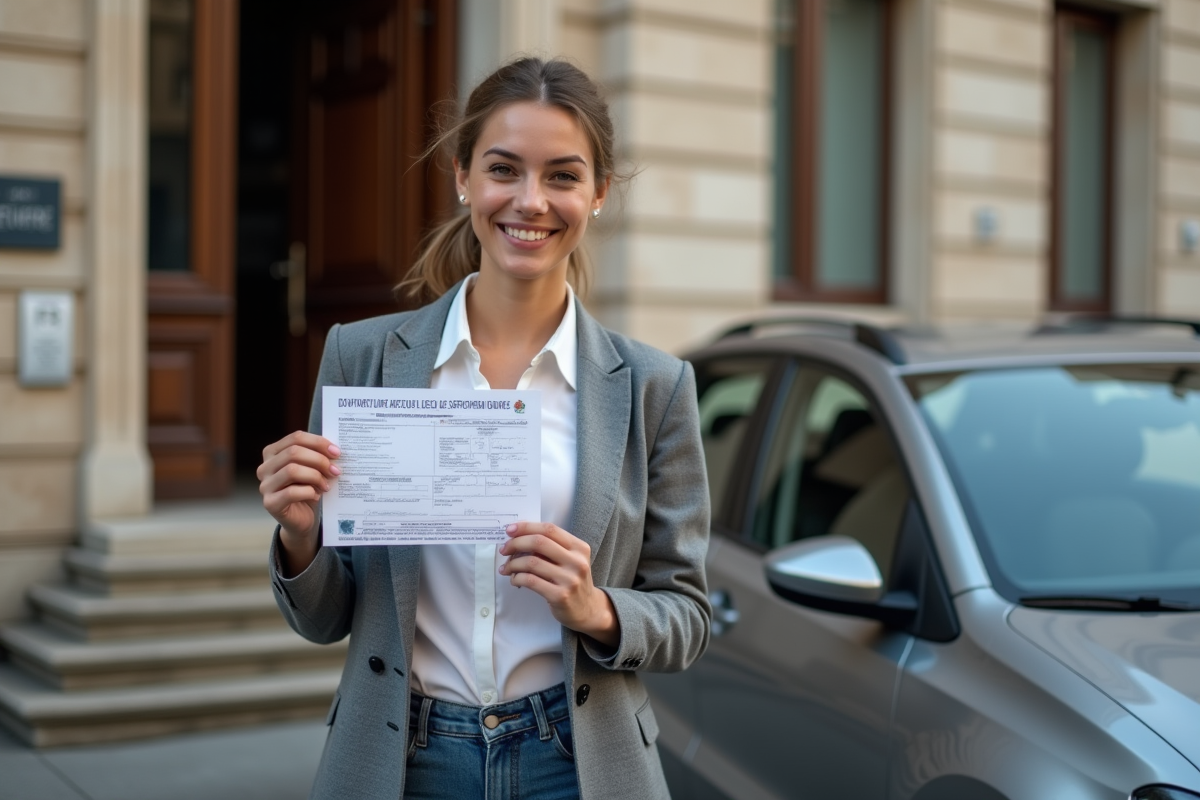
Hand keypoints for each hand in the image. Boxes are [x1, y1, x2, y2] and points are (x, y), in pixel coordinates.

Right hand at [257, 431, 340, 574]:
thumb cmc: (308, 489)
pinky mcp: (270, 503)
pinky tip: (316, 496)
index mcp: (273, 453)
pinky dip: (309, 492)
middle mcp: (264, 467)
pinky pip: (291, 492)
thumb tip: (334, 450)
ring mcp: (265, 486)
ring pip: (292, 470)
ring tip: (326, 485)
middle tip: (335, 470)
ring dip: (315, 476)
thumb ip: (317, 456)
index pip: (296, 438)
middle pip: (294, 452)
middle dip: (319, 460)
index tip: (336, 452)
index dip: (318, 442)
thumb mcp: (312, 469)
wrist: (302, 519)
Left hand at [499, 522, 619, 647]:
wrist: (587, 609)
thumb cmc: (572, 580)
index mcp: (579, 547)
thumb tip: (518, 537)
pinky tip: (514, 579)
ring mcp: (569, 579)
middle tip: (504, 549)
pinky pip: (530, 581)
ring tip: (507, 567)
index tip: (509, 530)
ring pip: (532, 562)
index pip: (549, 529)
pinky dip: (517, 578)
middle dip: (516, 543)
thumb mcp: (570, 560)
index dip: (526, 527)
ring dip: (513, 563)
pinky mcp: (560, 596)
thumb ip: (551, 548)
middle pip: (539, 542)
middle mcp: (577, 561)